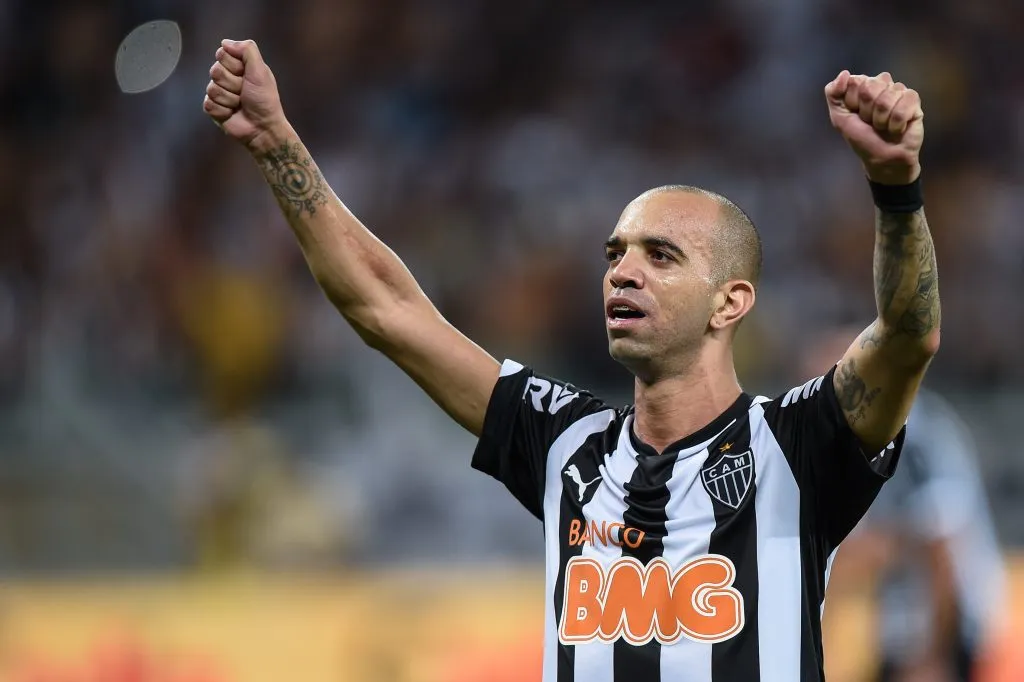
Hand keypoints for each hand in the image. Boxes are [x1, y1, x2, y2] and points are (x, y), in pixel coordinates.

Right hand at [204, 39, 288, 150]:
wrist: (263, 127)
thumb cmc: (264, 99)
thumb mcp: (261, 71)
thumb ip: (247, 50)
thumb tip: (224, 42)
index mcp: (238, 66)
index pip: (221, 54)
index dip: (234, 65)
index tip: (247, 75)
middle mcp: (226, 77)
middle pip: (215, 70)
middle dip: (233, 83)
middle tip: (245, 92)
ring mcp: (218, 92)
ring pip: (212, 88)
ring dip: (230, 99)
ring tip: (240, 104)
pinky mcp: (213, 108)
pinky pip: (209, 103)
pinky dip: (223, 110)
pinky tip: (232, 113)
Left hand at [825, 70, 923, 184]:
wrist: (882, 158)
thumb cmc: (862, 138)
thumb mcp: (840, 117)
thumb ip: (833, 93)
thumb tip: (844, 73)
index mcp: (863, 86)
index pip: (855, 82)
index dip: (852, 103)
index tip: (855, 115)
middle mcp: (881, 85)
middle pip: (871, 87)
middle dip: (867, 112)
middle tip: (870, 123)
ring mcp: (898, 91)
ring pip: (887, 97)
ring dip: (881, 120)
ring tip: (883, 127)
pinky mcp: (913, 100)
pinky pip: (904, 104)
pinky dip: (896, 123)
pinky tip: (897, 128)